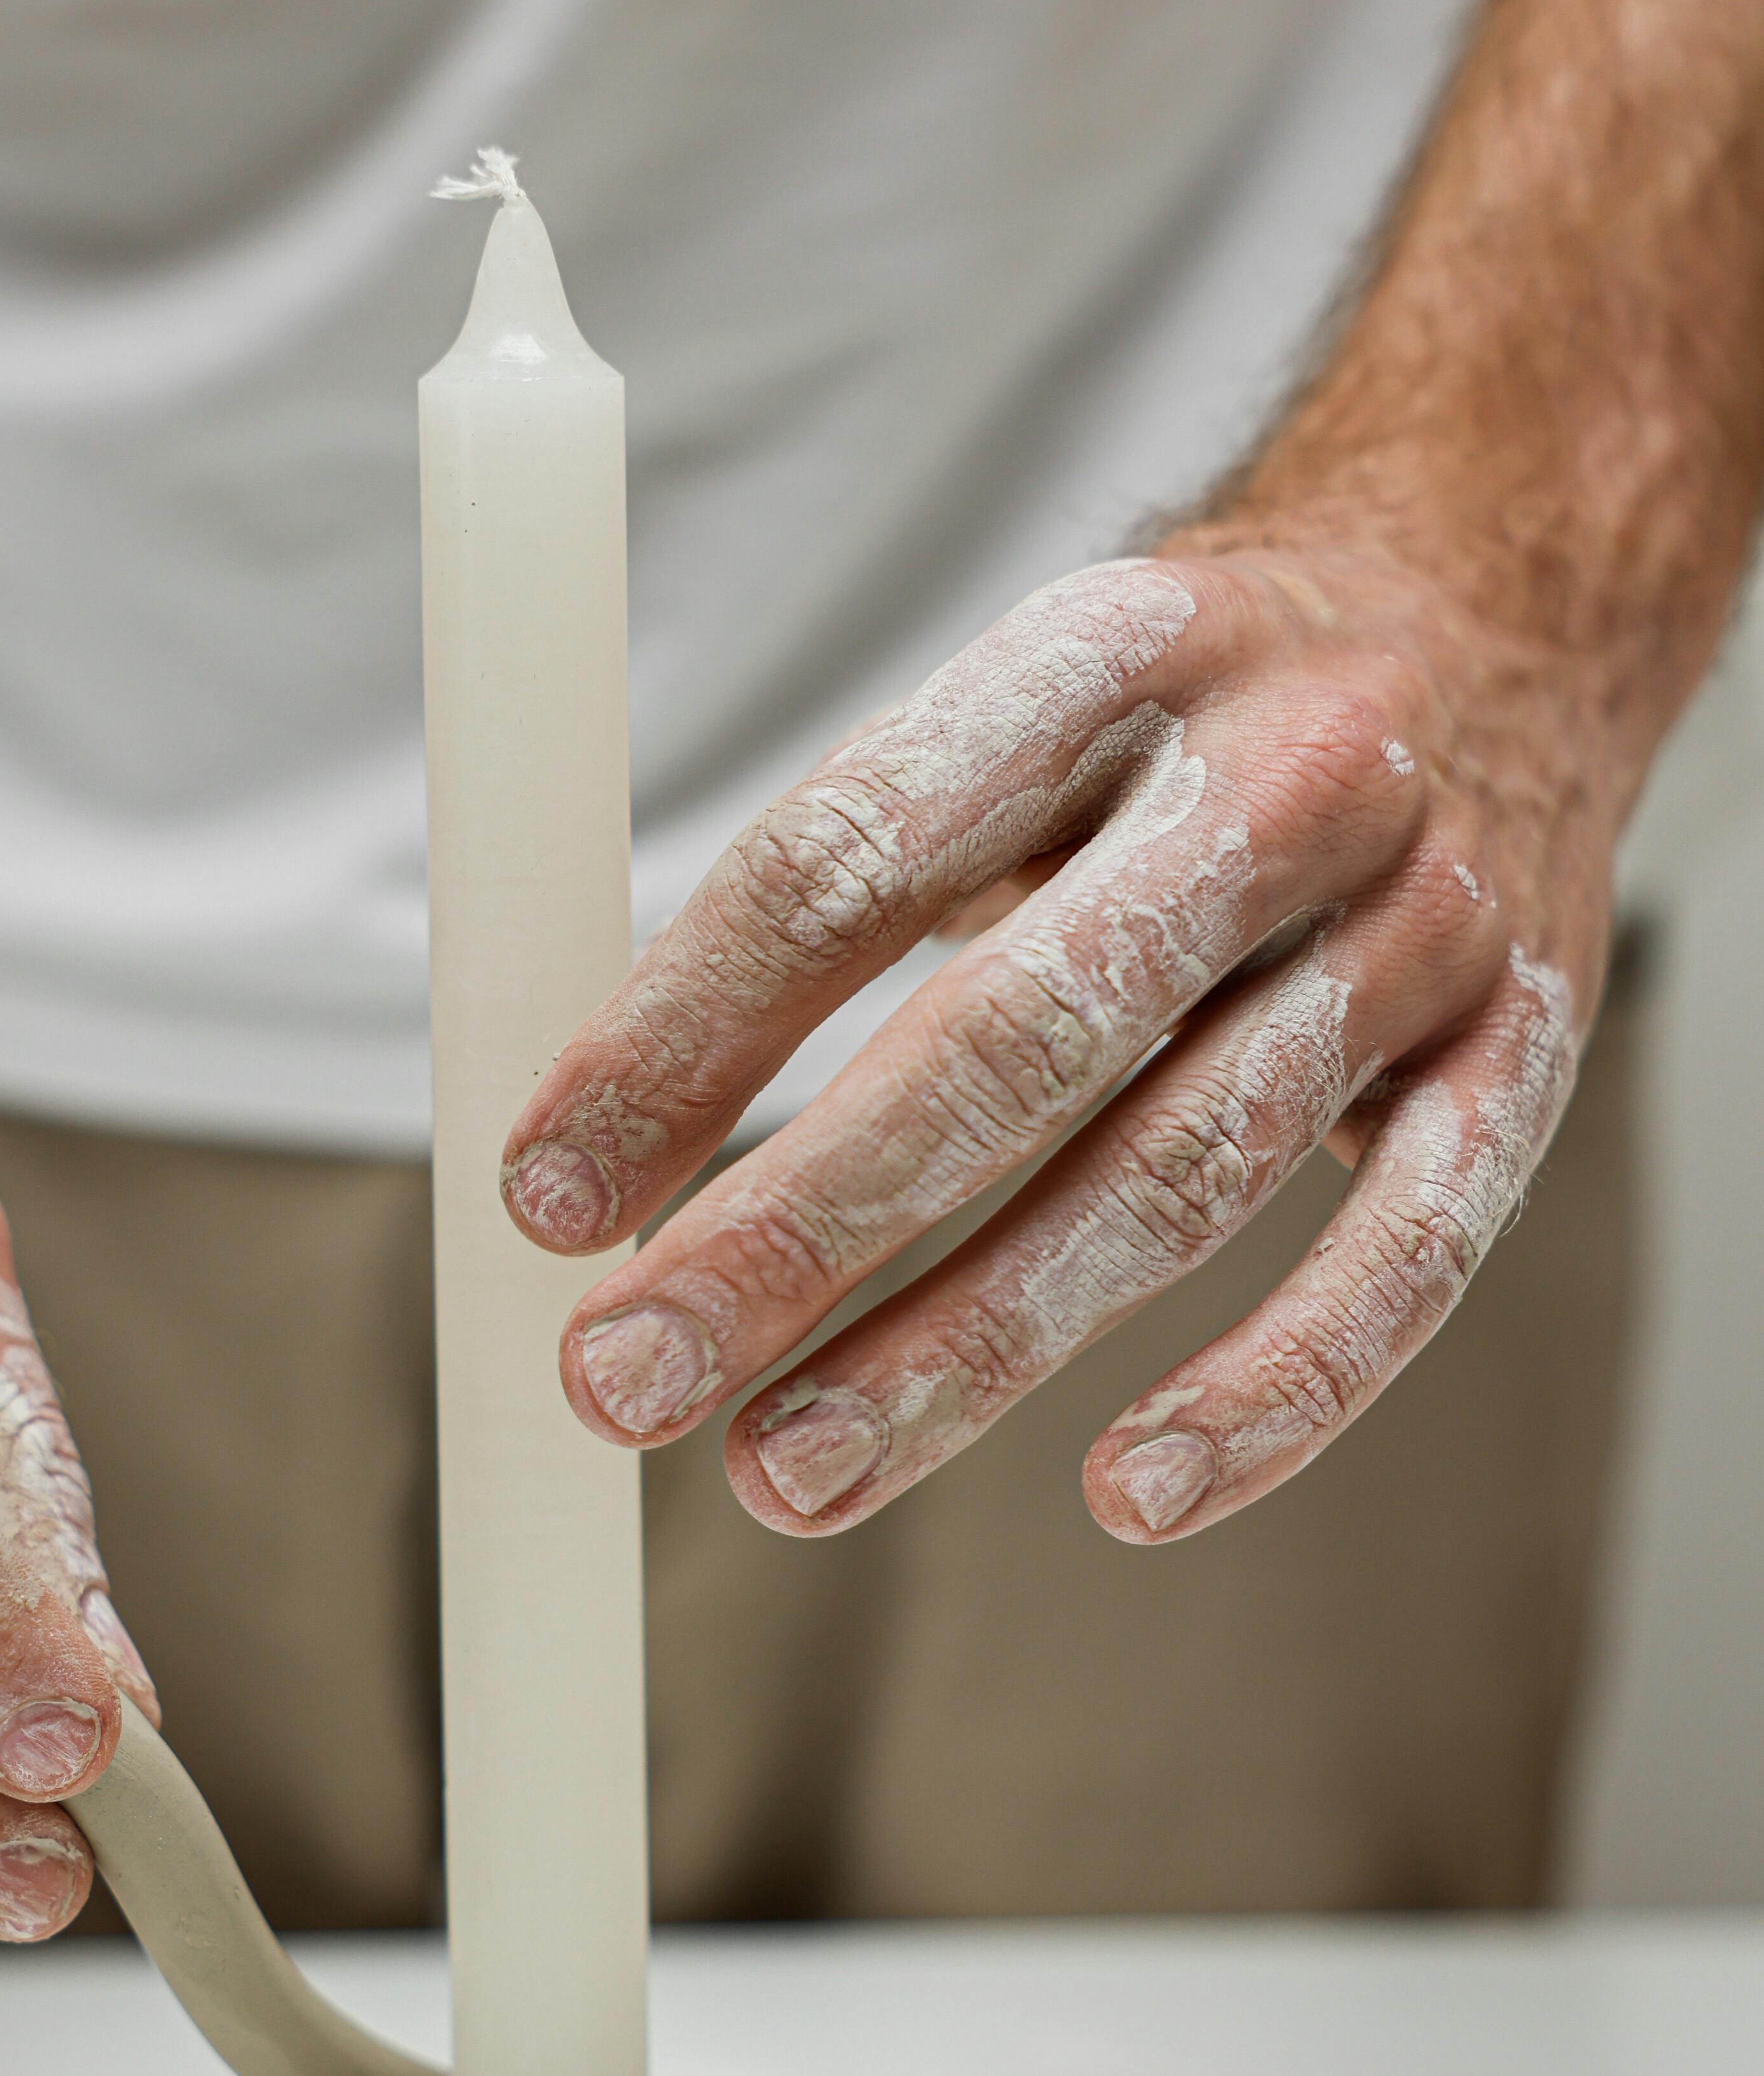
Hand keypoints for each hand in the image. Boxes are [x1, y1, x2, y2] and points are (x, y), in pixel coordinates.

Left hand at [500, 543, 1643, 1544]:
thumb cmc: (1195, 701)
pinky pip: (1413, 1250)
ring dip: (969, 1346)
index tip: (546, 1192)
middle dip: (795, 1227)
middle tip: (625, 1374)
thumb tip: (617, 1118)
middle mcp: (1281, 776)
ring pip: (1176, 1170)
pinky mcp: (1528, 1047)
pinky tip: (1133, 1492)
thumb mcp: (1031, 702)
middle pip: (1013, 1036)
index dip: (686, 1031)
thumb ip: (858, 877)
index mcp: (1113, 648)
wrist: (1510, 583)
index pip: (859, 850)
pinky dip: (1279, 1389)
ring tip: (788, 1470)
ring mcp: (1422, 919)